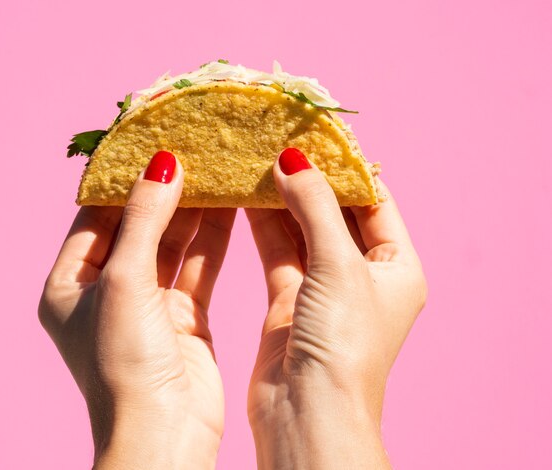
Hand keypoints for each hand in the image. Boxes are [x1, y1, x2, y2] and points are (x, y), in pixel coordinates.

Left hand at [39, 152, 235, 468]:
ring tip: (215, 170)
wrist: (164, 432)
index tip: (151, 142)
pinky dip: (213, 238)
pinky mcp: (184, 317)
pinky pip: (198, 266)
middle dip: (164, 190)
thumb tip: (162, 164)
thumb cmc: (125, 363)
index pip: (95, 215)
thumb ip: (144, 218)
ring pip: (172, 243)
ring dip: (193, 210)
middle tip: (192, 150)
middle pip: (137, 225)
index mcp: (70, 284)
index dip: (122, 179)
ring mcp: (147, 304)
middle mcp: (106, 291)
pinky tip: (229, 207)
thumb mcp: (125, 279)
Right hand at [246, 148, 426, 468]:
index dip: (347, 167)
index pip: (374, 202)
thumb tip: (293, 158)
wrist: (308, 412)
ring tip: (258, 162)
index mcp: (397, 267)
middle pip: (335, 213)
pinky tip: (246, 198)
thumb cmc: (342, 343)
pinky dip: (263, 226)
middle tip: (279, 143)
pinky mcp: (290, 302)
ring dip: (282, 201)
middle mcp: (363, 276)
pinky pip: (278, 253)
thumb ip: (314, 206)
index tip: (317, 135)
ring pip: (302, 231)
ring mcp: (325, 289)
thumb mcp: (337, 264)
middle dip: (309, 181)